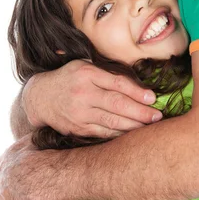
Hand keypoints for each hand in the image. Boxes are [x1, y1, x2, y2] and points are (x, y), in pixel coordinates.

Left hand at [0, 135, 45, 199]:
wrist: (42, 174)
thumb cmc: (40, 154)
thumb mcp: (32, 139)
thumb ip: (26, 144)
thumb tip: (31, 142)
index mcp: (4, 162)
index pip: (6, 166)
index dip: (19, 169)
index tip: (30, 170)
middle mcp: (0, 180)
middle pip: (8, 185)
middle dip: (20, 185)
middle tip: (37, 184)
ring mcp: (5, 197)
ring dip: (24, 199)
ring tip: (41, 196)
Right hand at [23, 60, 162, 137]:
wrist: (39, 97)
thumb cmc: (70, 78)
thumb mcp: (84, 66)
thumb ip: (107, 72)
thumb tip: (138, 83)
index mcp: (87, 74)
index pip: (117, 83)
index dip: (137, 92)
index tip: (153, 98)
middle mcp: (82, 93)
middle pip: (117, 104)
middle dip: (140, 112)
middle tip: (158, 116)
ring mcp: (79, 113)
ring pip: (112, 121)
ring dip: (134, 125)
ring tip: (150, 126)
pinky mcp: (77, 128)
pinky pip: (103, 132)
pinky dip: (120, 133)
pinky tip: (133, 133)